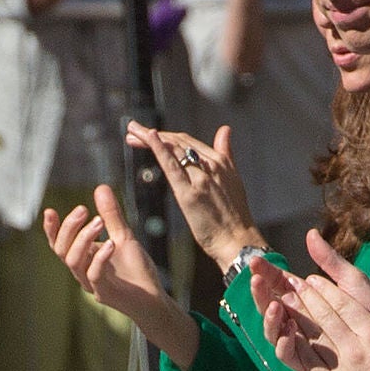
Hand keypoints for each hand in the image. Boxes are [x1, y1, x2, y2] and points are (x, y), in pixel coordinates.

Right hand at [42, 184, 189, 358]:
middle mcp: (82, 272)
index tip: (50, 211)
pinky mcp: (105, 294)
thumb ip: (111, 215)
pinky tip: (111, 243)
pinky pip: (94, 275)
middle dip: (69, 228)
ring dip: (83, 239)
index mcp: (82, 259)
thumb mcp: (123, 236)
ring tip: (99, 221)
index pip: (58, 244)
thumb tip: (100, 187)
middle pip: (61, 250)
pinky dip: (100, 258)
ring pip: (73, 261)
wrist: (153, 299)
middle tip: (84, 209)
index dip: (52, 229)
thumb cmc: (135, 271)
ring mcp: (91, 284)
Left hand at [124, 119, 262, 267]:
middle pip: (178, 141)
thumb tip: (225, 129)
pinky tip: (148, 138)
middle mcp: (211, 164)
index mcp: (220, 161)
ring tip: (131, 133)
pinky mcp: (190, 192)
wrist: (238, 241)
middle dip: (153, 135)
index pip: (188, 141)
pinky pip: (172, 165)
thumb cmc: (235, 217)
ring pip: (173, 149)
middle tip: (132, 132)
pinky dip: (160, 148)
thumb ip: (226, 153)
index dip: (167, 136)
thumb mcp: (233, 178)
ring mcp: (200, 177)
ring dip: (149, 137)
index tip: (148, 135)